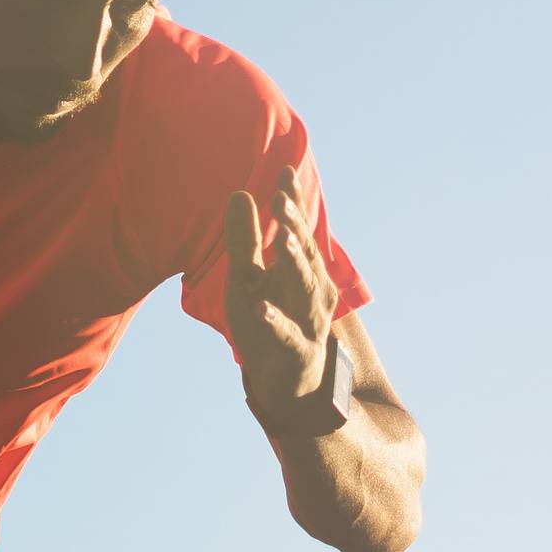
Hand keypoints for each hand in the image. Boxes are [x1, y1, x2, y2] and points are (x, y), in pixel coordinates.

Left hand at [220, 168, 342, 427]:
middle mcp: (312, 288)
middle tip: (281, 198)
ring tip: (280, 236)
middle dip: (293, 224)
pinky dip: (275, 320)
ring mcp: (308, 318)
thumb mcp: (247, 278)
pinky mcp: (296, 348)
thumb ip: (244, 240)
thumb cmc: (267, 321)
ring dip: (293, 260)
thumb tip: (238, 194)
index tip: (283, 171)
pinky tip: (261, 306)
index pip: (297, 229)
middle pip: (303, 251)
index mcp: (301, 267)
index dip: (292, 202)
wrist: (286, 380)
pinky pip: (285, 332)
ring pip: (303, 285)